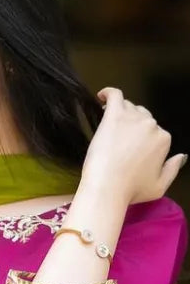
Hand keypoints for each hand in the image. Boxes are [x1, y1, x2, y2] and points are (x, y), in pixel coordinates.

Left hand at [81, 87, 186, 204]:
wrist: (108, 187)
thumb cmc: (131, 190)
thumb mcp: (159, 187)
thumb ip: (172, 169)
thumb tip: (182, 156)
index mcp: (164, 140)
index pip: (155, 132)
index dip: (142, 139)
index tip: (130, 147)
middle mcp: (152, 126)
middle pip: (143, 117)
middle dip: (132, 125)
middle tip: (118, 138)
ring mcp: (134, 118)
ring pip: (129, 107)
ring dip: (121, 113)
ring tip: (110, 124)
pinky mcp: (115, 115)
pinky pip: (115, 95)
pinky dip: (109, 93)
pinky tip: (102, 97)